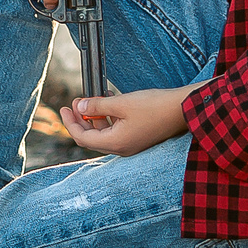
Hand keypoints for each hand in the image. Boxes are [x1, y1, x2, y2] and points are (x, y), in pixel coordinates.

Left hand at [58, 84, 199, 155]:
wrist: (183, 109)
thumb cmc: (155, 106)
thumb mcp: (121, 103)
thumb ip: (97, 106)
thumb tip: (80, 107)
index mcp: (116, 143)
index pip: (83, 138)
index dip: (70, 123)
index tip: (64, 107)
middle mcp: (122, 148)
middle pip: (91, 138)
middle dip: (80, 120)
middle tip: (74, 103)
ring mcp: (131, 144)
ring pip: (103, 134)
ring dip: (93, 118)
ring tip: (89, 100)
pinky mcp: (138, 137)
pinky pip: (115, 130)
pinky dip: (107, 118)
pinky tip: (107, 102)